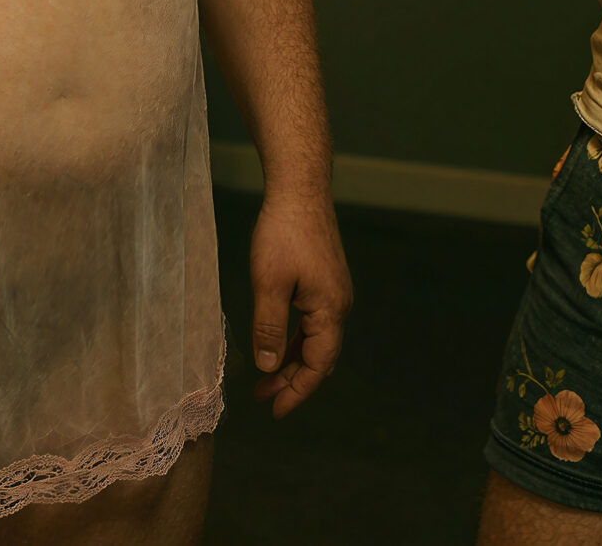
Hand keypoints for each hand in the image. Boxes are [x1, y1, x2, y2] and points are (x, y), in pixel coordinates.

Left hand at [247, 190, 350, 416]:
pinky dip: (295, 339)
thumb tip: (269, 368)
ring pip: (315, 340)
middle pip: (319, 357)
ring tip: (264, 378)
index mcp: (330, 310)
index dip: (297, 392)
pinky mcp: (325, 281)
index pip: (317, 366)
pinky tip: (276, 343)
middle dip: (292, 380)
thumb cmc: (282, 233)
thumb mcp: (268, 283)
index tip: (274, 412)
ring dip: (291, 360)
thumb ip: (269, 328)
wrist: (300, 189)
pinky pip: (313, 322)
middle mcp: (339, 305)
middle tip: (262, 398)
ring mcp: (334, 292)